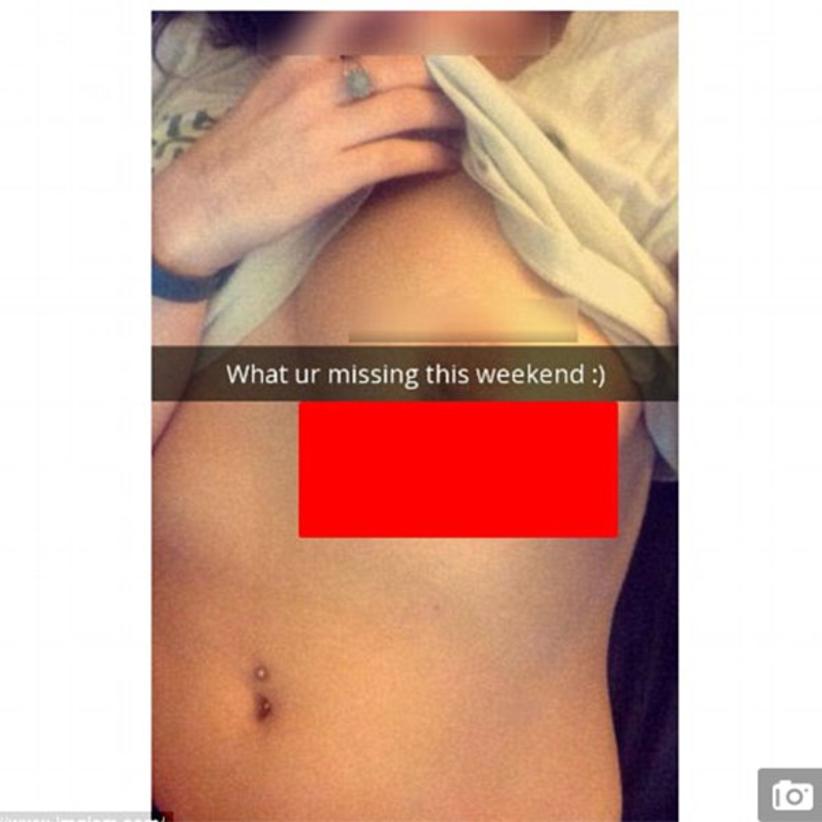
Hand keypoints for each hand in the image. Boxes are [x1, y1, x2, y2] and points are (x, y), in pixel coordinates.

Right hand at [152, 54, 463, 276]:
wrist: (201, 206)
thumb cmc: (238, 160)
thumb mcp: (273, 100)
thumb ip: (318, 84)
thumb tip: (364, 84)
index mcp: (300, 61)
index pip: (369, 29)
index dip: (416, 34)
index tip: (451, 41)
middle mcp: (315, 85)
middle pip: (402, 65)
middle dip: (444, 77)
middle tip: (471, 92)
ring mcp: (324, 129)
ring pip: (407, 107)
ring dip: (448, 116)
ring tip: (468, 126)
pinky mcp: (332, 174)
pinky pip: (397, 156)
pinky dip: (431, 157)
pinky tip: (449, 161)